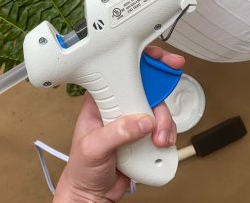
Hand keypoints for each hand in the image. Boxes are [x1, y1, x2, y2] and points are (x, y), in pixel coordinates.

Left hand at [53, 46, 184, 201]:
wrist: (92, 194)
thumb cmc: (81, 168)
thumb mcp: (93, 147)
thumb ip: (118, 133)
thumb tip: (143, 121)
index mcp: (101, 100)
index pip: (123, 72)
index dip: (145, 62)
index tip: (164, 60)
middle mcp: (119, 107)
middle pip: (148, 89)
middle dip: (161, 102)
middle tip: (162, 117)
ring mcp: (133, 121)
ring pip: (158, 110)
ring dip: (165, 125)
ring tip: (158, 141)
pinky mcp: (144, 137)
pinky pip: (163, 129)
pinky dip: (168, 136)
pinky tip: (160, 147)